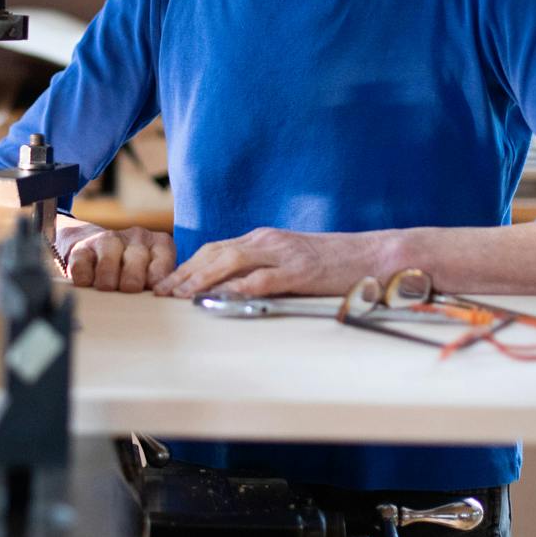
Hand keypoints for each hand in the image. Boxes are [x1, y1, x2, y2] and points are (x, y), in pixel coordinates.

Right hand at [56, 219, 175, 292]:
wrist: (99, 254)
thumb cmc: (135, 273)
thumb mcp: (155, 276)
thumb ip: (162, 286)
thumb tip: (166, 302)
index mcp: (159, 244)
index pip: (162, 259)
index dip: (157, 277)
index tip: (154, 291)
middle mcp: (136, 237)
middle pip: (136, 256)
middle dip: (133, 276)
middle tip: (129, 289)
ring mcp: (109, 239)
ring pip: (109, 254)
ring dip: (108, 275)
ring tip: (107, 288)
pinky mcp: (83, 248)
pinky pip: (82, 261)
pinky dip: (84, 275)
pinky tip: (87, 284)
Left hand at [153, 227, 341, 297]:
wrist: (373, 254)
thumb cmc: (332, 263)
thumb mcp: (290, 261)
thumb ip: (263, 270)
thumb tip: (232, 290)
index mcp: (263, 238)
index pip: (215, 248)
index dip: (188, 265)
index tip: (167, 282)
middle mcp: (267, 240)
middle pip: (214, 252)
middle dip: (185, 272)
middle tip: (162, 291)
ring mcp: (283, 253)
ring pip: (231, 261)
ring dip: (202, 278)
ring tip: (181, 295)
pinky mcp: (299, 270)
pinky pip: (263, 278)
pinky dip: (239, 287)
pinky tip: (222, 298)